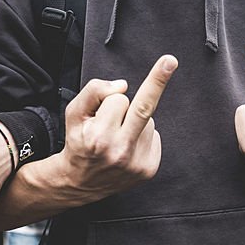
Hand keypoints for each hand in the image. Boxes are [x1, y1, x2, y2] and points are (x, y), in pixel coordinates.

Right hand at [56, 54, 175, 198]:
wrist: (80, 183)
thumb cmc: (78, 142)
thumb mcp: (73, 113)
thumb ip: (93, 92)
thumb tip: (122, 86)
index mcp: (99, 137)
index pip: (117, 100)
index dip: (108, 101)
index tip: (123, 84)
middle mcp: (120, 152)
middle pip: (144, 108)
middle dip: (157, 81)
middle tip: (170, 60)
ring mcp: (137, 163)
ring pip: (148, 121)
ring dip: (134, 123)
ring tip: (116, 138)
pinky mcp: (149, 169)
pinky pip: (154, 136)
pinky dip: (142, 136)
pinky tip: (127, 147)